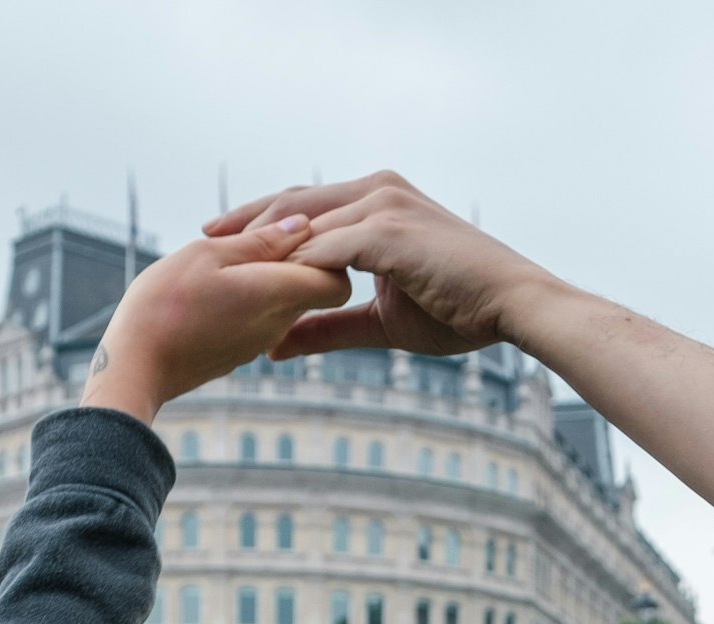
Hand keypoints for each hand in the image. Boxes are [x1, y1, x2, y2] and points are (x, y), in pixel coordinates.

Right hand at [78, 220, 351, 426]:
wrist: (135, 366)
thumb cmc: (166, 304)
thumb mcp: (208, 254)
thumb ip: (261, 241)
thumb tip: (304, 226)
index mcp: (278, 294)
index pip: (337, 279)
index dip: (325, 253)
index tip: (290, 234)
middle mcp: (279, 323)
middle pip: (313, 287)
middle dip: (295, 257)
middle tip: (252, 235)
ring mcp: (260, 341)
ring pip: (284, 300)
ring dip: (267, 275)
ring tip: (225, 258)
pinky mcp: (240, 350)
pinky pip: (260, 316)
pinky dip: (249, 296)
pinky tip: (214, 285)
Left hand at [209, 172, 557, 360]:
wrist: (511, 306)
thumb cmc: (458, 309)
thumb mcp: (378, 320)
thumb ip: (326, 324)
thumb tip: (274, 343)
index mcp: (377, 200)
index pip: (302, 205)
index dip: (258, 223)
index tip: (218, 242)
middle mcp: (377, 190)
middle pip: (292, 203)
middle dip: (244, 223)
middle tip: (202, 242)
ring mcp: (383, 204)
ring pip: (304, 224)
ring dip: (264, 250)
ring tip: (224, 271)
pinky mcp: (389, 228)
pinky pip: (326, 248)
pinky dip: (295, 270)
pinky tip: (266, 290)